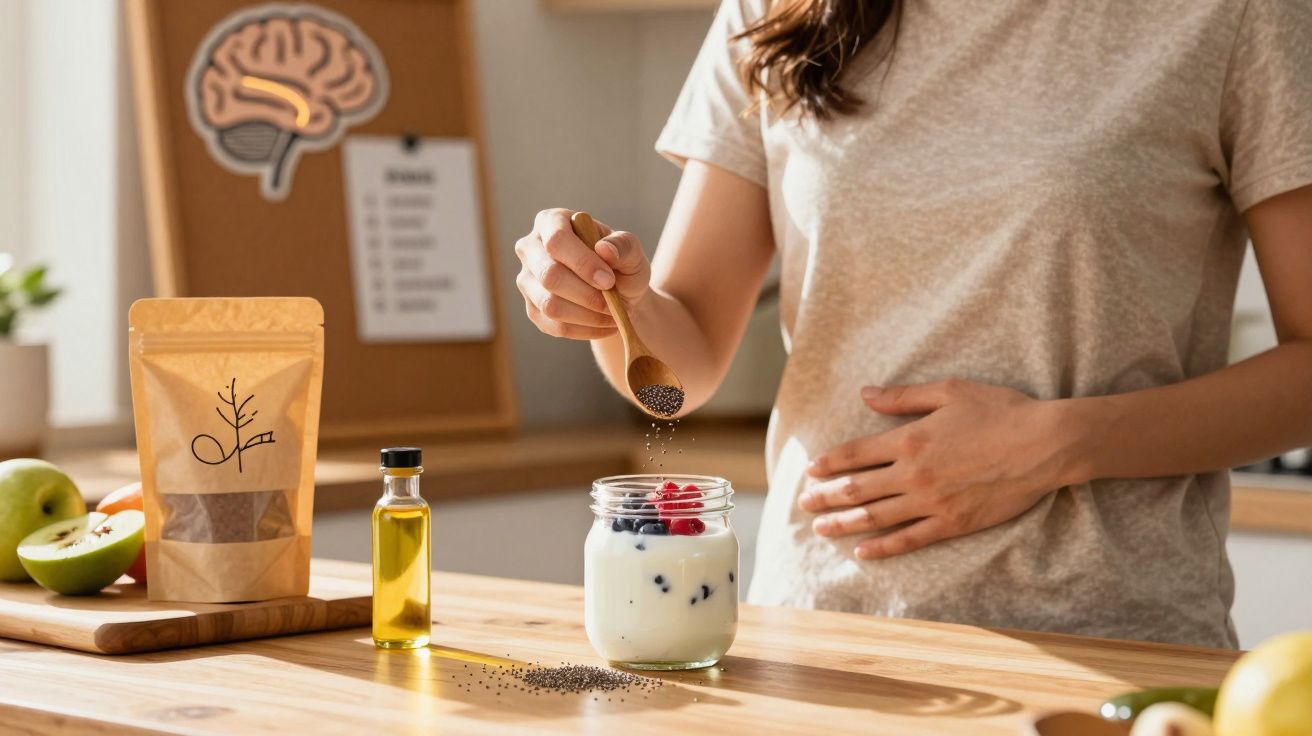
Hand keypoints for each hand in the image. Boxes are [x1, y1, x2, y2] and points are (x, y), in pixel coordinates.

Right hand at [514, 208, 651, 339]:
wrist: (617, 290)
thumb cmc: (620, 262)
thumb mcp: (630, 249)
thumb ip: (623, 245)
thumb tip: (604, 249)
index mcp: (551, 222)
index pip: (557, 241)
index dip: (583, 263)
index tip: (609, 281)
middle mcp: (530, 249)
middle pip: (549, 275)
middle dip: (587, 295)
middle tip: (615, 303)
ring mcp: (527, 281)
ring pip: (549, 305)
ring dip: (588, 316)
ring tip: (614, 315)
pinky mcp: (533, 309)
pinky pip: (554, 326)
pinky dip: (584, 330)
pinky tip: (605, 326)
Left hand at [799, 380, 1079, 559]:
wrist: (1045, 444)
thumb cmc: (1000, 410)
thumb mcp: (948, 391)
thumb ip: (902, 397)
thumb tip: (864, 393)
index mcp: (909, 440)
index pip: (855, 454)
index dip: (828, 464)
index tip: (810, 471)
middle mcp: (913, 474)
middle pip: (856, 489)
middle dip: (825, 497)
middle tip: (803, 504)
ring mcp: (932, 502)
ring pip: (876, 517)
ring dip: (844, 523)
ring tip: (821, 529)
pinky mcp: (952, 523)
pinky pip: (909, 540)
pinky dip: (883, 547)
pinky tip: (863, 552)